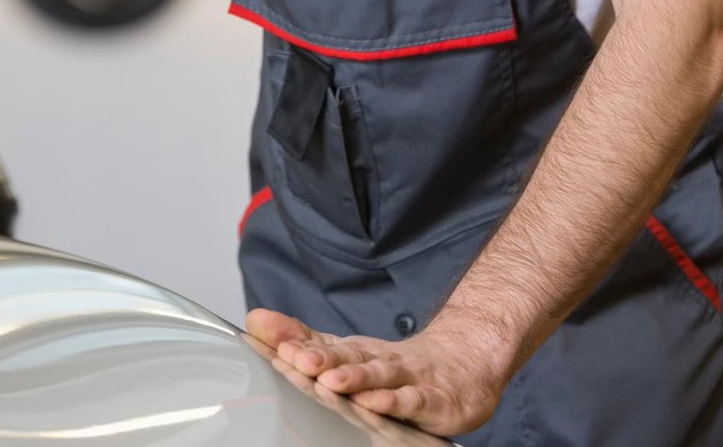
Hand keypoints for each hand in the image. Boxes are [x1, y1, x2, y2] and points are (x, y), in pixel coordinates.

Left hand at [245, 308, 507, 436]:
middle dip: (322, 358)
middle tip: (297, 358)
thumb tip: (256, 321)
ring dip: (356, 376)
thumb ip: (302, 339)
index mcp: (356, 351)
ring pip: (380, 376)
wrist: (466, 362)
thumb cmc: (398, 365)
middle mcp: (379, 361)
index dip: (299, 343)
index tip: (274, 342)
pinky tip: (377, 402)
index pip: (324, 345)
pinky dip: (395, 401)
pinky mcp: (434, 401)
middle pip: (349, 356)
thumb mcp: (349, 351)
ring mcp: (409, 379)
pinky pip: (413, 401)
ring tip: (332, 379)